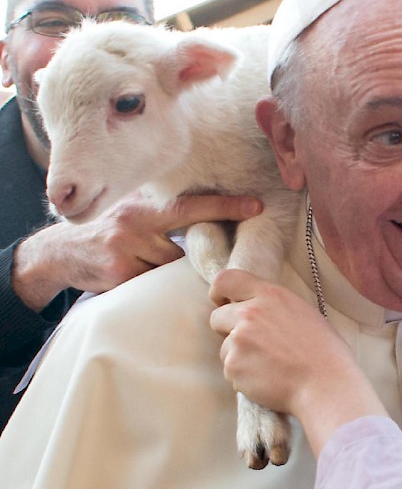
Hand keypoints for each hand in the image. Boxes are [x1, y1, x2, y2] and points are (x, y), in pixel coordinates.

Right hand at [12, 193, 261, 310]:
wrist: (57, 254)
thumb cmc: (107, 232)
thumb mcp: (132, 214)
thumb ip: (163, 217)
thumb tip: (206, 223)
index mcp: (145, 206)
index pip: (191, 205)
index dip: (226, 205)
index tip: (257, 205)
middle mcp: (137, 222)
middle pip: (185, 247)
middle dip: (198, 254)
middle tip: (218, 258)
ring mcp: (127, 249)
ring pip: (170, 268)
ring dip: (165, 271)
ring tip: (140, 263)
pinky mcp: (120, 274)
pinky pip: (151, 284)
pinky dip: (149, 284)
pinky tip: (130, 275)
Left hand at [210, 269, 386, 455]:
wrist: (325, 385)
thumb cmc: (322, 351)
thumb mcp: (301, 311)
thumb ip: (272, 306)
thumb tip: (253, 307)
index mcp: (270, 295)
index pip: (226, 279)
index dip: (219, 292)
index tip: (222, 302)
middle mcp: (250, 314)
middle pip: (217, 317)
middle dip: (227, 330)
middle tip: (251, 343)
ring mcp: (239, 341)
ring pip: (225, 347)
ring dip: (239, 356)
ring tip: (269, 365)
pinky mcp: (234, 367)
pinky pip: (230, 370)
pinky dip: (243, 376)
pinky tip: (267, 378)